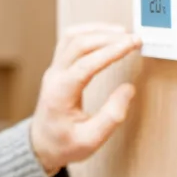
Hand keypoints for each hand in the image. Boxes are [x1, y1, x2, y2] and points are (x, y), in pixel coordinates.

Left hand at [30, 23, 141, 174]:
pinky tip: (106, 35)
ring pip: (71, 38)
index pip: (85, 64)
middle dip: (108, 37)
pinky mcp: (57, 68)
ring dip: (97, 31)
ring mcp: (53, 70)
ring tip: (123, 33)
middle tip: (135, 38)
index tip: (133, 43)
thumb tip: (128, 89)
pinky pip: (69, 41)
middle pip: (77, 44)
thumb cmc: (64, 144)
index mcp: (60, 94)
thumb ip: (111, 116)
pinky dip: (88, 33)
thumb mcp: (91, 140)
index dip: (111, 51)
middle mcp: (53, 77)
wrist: (41, 145)